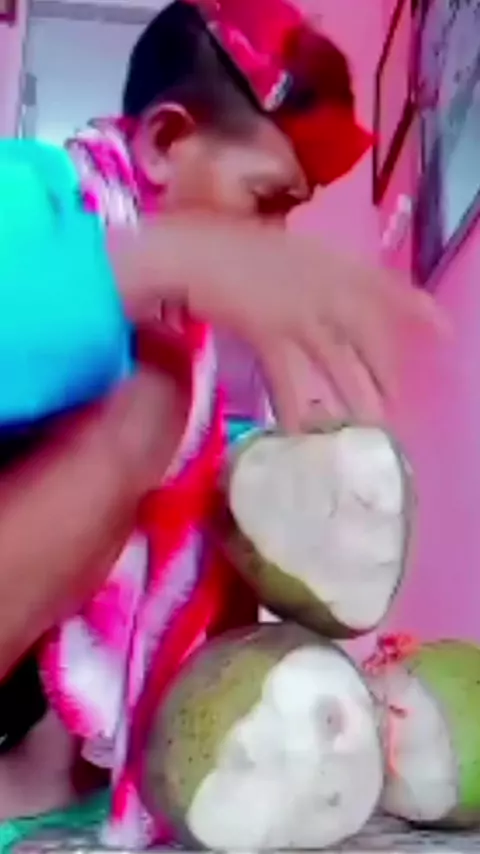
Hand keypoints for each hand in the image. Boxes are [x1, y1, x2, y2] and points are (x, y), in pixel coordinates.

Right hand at [181, 216, 447, 428]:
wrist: (185, 251)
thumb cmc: (221, 245)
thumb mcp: (276, 253)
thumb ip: (301, 278)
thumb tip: (314, 310)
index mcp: (327, 260)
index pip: (384, 284)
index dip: (416, 307)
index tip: (443, 329)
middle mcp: (323, 282)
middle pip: (368, 333)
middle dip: (384, 371)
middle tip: (394, 404)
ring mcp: (299, 306)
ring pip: (339, 360)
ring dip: (355, 397)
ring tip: (370, 428)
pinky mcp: (270, 329)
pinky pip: (291, 376)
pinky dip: (295, 405)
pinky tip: (303, 430)